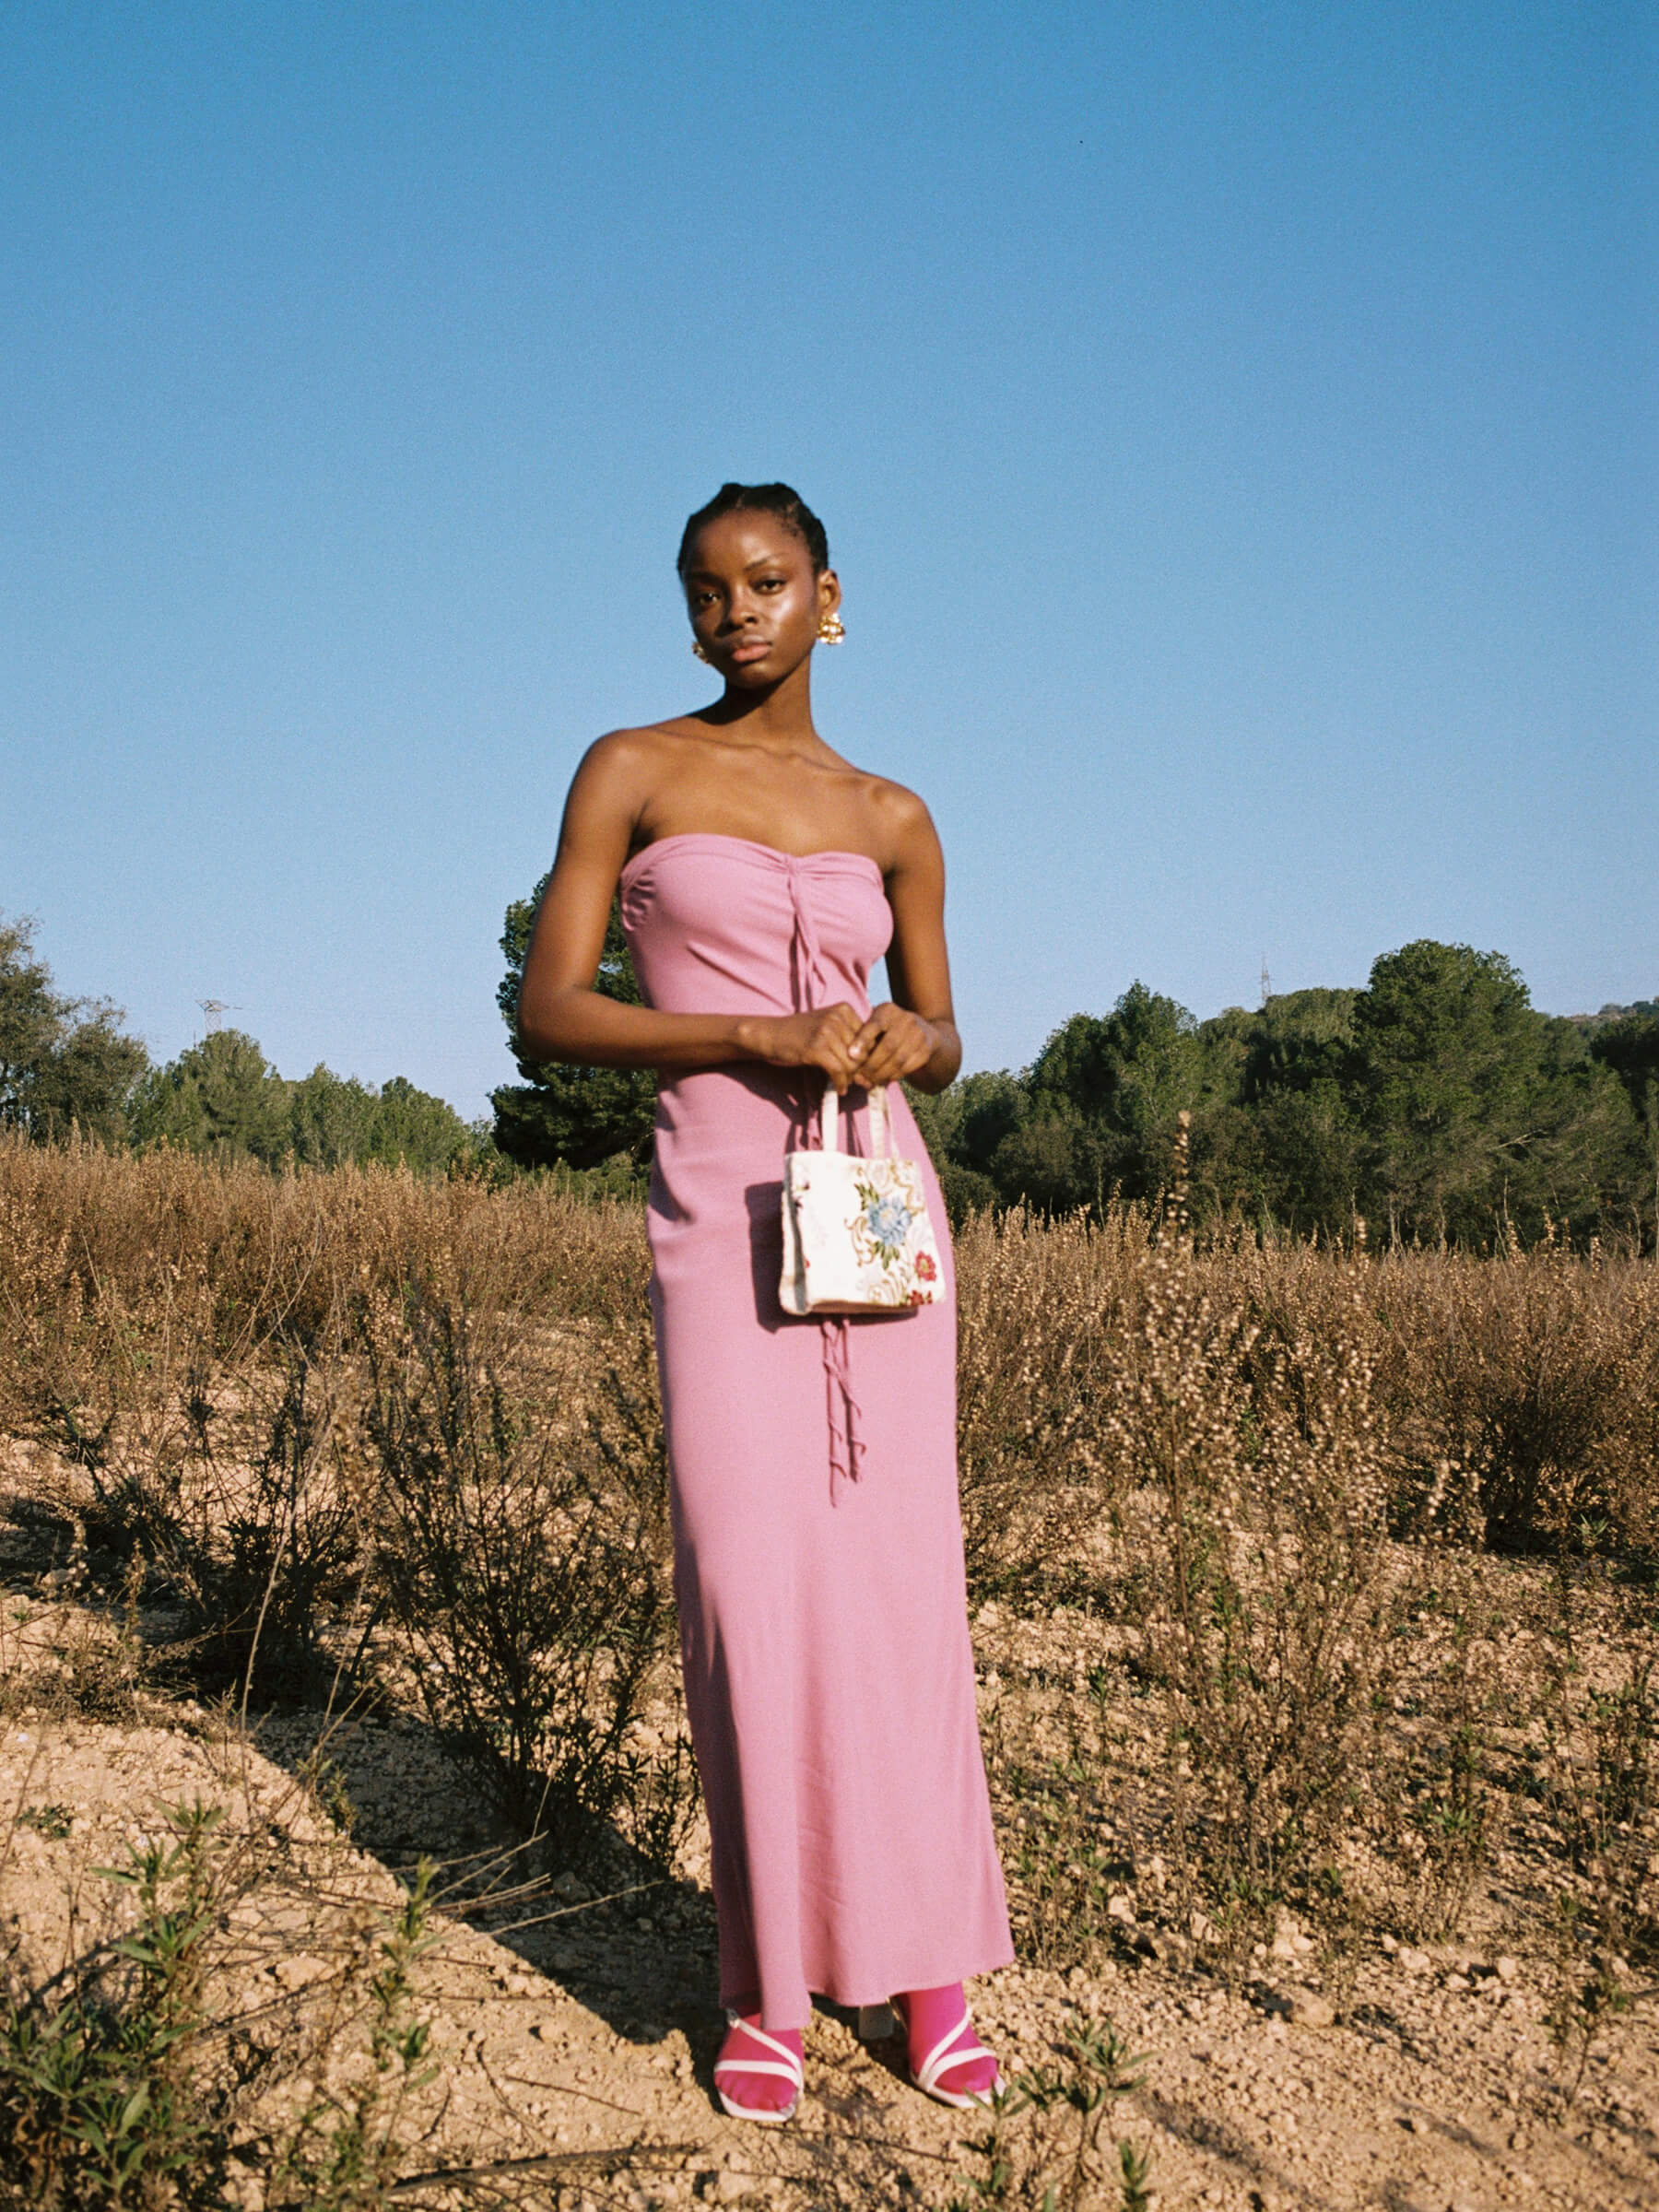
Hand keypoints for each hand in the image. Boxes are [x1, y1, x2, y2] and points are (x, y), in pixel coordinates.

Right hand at [749, 1004, 869, 1090]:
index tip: (862, 1070)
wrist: (770, 1034)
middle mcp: (837, 1018)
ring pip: (852, 1063)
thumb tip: (871, 1062)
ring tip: (845, 1084)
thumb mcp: (827, 1025)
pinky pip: (838, 1071)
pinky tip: (839, 1088)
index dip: (867, 1057)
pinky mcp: (815, 1049)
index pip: (869, 1038)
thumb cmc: (800, 1033)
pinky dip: (841, 1083)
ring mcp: (826, 1032)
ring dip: (850, 1079)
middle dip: (860, 1070)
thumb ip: (849, 1037)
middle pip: (863, 1052)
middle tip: (856, 1081)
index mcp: (844, 1009)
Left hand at [843, 1002, 940, 1088]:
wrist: (922, 1029)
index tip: (851, 1055)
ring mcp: (919, 1035)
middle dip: (871, 1064)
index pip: (875, 1024)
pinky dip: (893, 1076)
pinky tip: (883, 1078)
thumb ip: (863, 1036)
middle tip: (859, 1076)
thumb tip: (851, 1057)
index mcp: (889, 1010)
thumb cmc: (887, 1029)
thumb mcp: (876, 1024)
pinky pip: (907, 1067)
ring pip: (898, 1059)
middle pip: (888, 1046)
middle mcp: (906, 1019)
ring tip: (869, 1081)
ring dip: (881, 1074)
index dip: (863, 1040)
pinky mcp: (925, 1050)